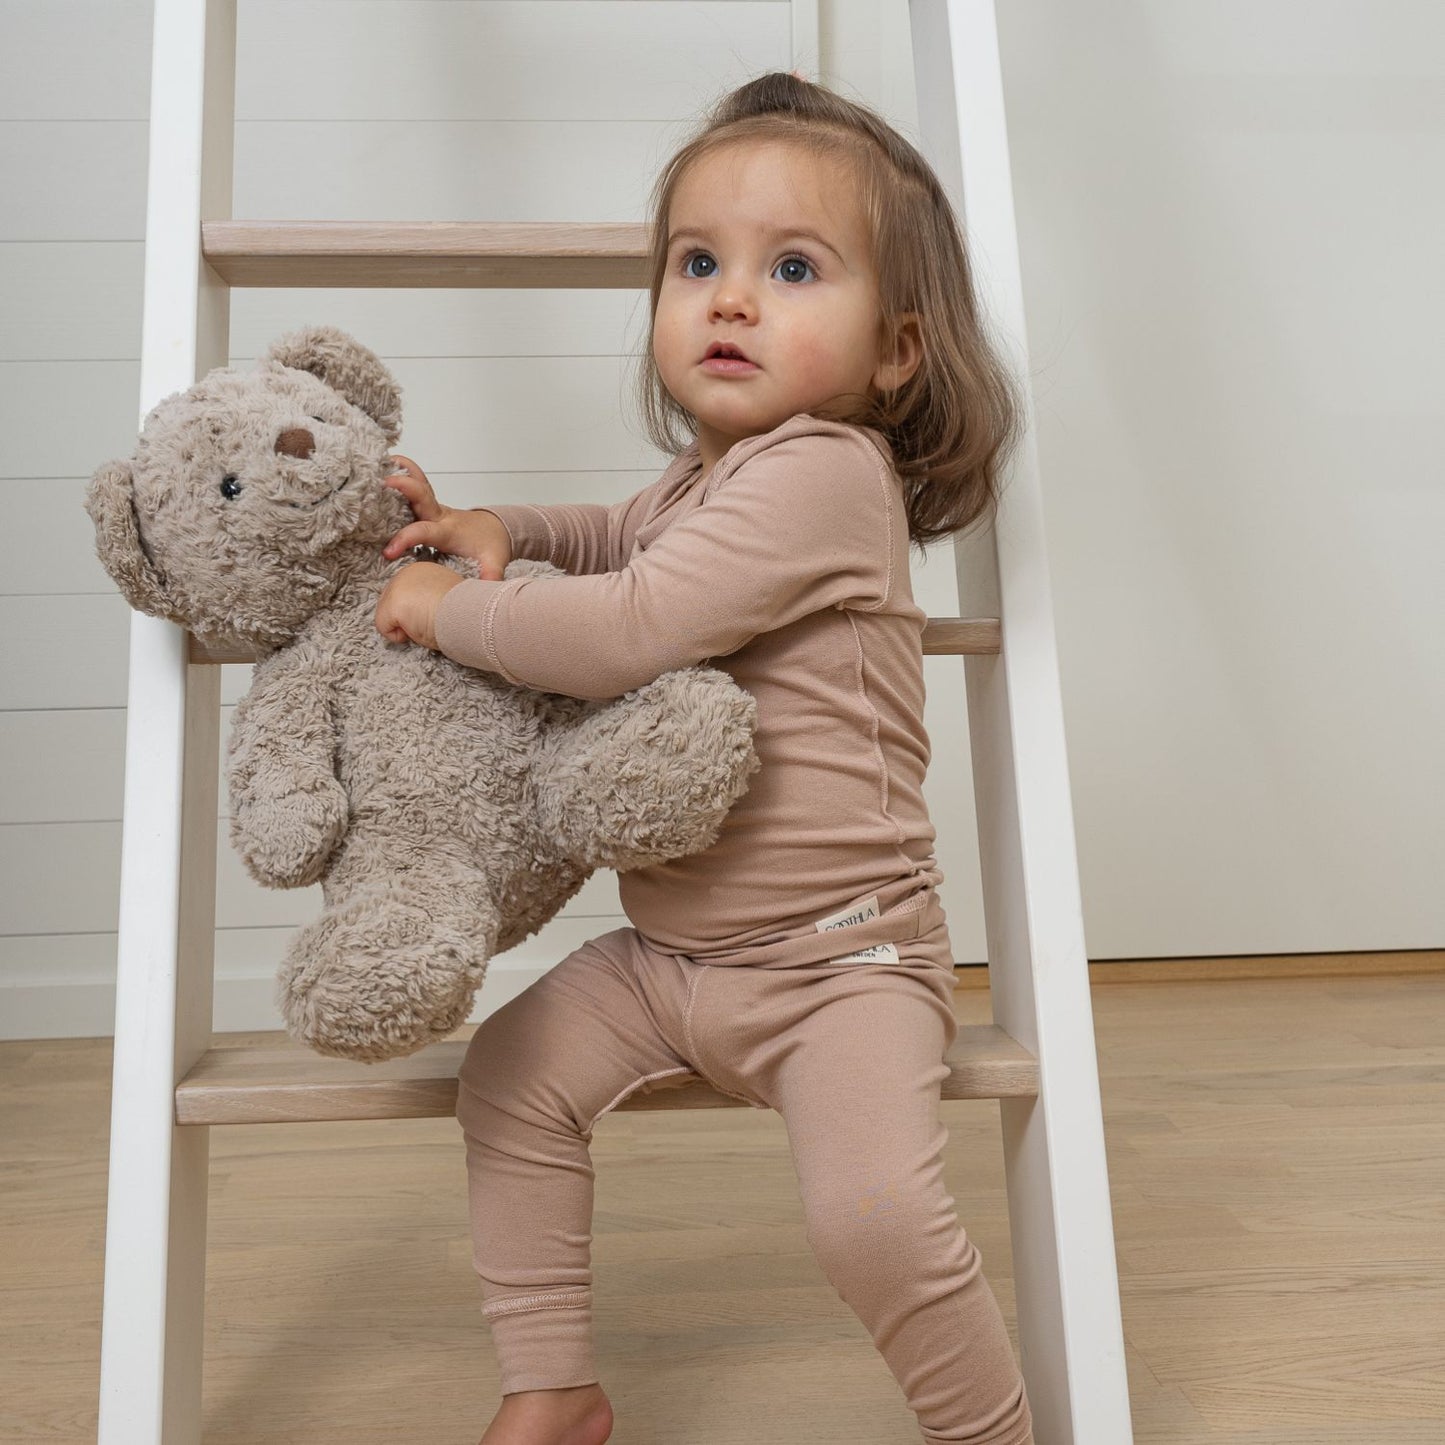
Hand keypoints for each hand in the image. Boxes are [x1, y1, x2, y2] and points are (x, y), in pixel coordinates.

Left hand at [375, 561, 462, 650]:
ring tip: (429, 623)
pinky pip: (384, 628)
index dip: (417, 611)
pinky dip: (399, 636)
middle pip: (392, 604)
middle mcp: (407, 572)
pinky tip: (419, 629)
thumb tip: (419, 614)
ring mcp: (398, 587)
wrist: (471, 614)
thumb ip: (430, 599)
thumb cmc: (466, 611)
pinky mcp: (393, 604)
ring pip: (387, 616)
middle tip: (434, 620)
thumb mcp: (446, 599)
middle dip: (408, 619)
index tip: (439, 613)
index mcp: (423, 570)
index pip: (406, 594)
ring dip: (406, 627)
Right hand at [381, 455, 513, 578]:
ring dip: (402, 472)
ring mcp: (433, 509)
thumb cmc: (491, 546)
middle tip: (384, 481)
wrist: (495, 530)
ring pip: (418, 485)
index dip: (405, 539)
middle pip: (422, 496)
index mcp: (448, 530)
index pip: (424, 531)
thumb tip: (490, 586)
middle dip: (405, 487)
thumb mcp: (495, 562)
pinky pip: (415, 488)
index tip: (387, 552)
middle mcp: (439, 515)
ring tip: (378, 461)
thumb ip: (491, 574)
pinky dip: (402, 474)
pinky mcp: (428, 508)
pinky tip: (385, 464)